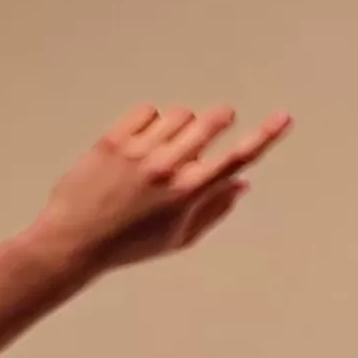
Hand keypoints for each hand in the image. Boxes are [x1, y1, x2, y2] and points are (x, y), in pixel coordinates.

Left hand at [22, 106, 291, 276]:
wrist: (72, 242)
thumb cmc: (129, 246)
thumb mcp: (180, 237)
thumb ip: (215, 209)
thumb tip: (242, 183)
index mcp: (189, 194)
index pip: (238, 158)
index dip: (267, 135)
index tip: (285, 117)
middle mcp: (167, 168)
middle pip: (210, 122)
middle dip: (220, 118)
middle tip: (219, 120)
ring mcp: (138, 152)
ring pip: (179, 114)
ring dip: (184, 123)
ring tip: (169, 142)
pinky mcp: (112, 142)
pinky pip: (146, 112)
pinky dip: (151, 120)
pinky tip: (144, 138)